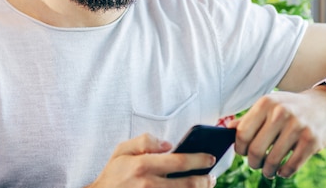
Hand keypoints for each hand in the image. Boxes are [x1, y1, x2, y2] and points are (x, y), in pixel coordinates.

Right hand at [87, 133, 217, 187]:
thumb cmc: (113, 174)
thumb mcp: (122, 150)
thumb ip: (144, 141)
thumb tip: (168, 144)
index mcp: (143, 165)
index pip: (179, 161)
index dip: (199, 160)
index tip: (210, 158)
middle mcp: (149, 184)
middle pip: (188, 184)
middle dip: (205, 180)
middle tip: (212, 177)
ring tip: (205, 186)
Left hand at [228, 87, 325, 178]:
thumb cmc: (291, 107)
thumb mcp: (271, 105)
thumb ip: (249, 118)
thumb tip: (227, 130)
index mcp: (266, 103)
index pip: (242, 133)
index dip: (240, 148)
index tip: (243, 152)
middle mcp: (281, 113)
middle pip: (255, 150)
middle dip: (253, 162)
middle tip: (256, 164)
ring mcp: (298, 127)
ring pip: (272, 161)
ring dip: (267, 171)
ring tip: (268, 170)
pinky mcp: (312, 141)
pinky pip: (291, 166)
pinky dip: (284, 172)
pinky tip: (282, 170)